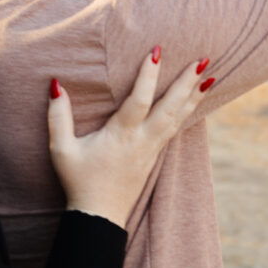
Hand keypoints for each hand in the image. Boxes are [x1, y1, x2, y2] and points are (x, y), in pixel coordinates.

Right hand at [47, 51, 212, 227]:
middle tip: (203, 60)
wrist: (100, 216)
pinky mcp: (155, 154)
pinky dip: (189, 111)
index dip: (148, 76)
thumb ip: (58, 117)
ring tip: (211, 75)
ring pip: (178, 118)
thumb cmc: (79, 180)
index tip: (156, 52)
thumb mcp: (61, 149)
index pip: (139, 100)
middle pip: (170, 107)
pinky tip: (196, 100)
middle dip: (187, 82)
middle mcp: (142, 140)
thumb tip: (57, 85)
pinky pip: (176, 128)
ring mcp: (152, 148)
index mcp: (121, 136)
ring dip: (194, 95)